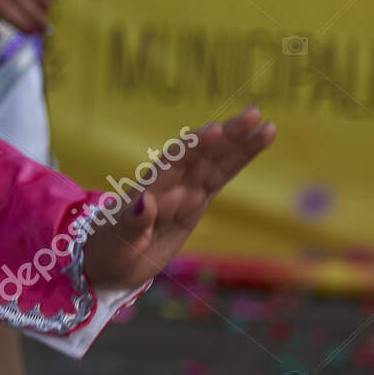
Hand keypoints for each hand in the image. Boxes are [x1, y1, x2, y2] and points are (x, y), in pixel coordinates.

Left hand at [81, 108, 274, 290]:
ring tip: (266, 126)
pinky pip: (221, 179)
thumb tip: (145, 201)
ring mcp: (184, 191)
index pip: (173, 163)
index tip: (215, 130)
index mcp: (147, 190)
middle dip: (227, 136)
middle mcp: (168, 185)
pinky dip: (238, 162)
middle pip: (201, 156)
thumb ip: (131, 223)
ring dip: (240, 145)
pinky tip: (256, 142)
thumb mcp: (116, 242)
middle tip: (253, 114)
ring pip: (216, 163)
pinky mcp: (195, 201)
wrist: (107, 260)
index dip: (193, 146)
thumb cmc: (107, 251)